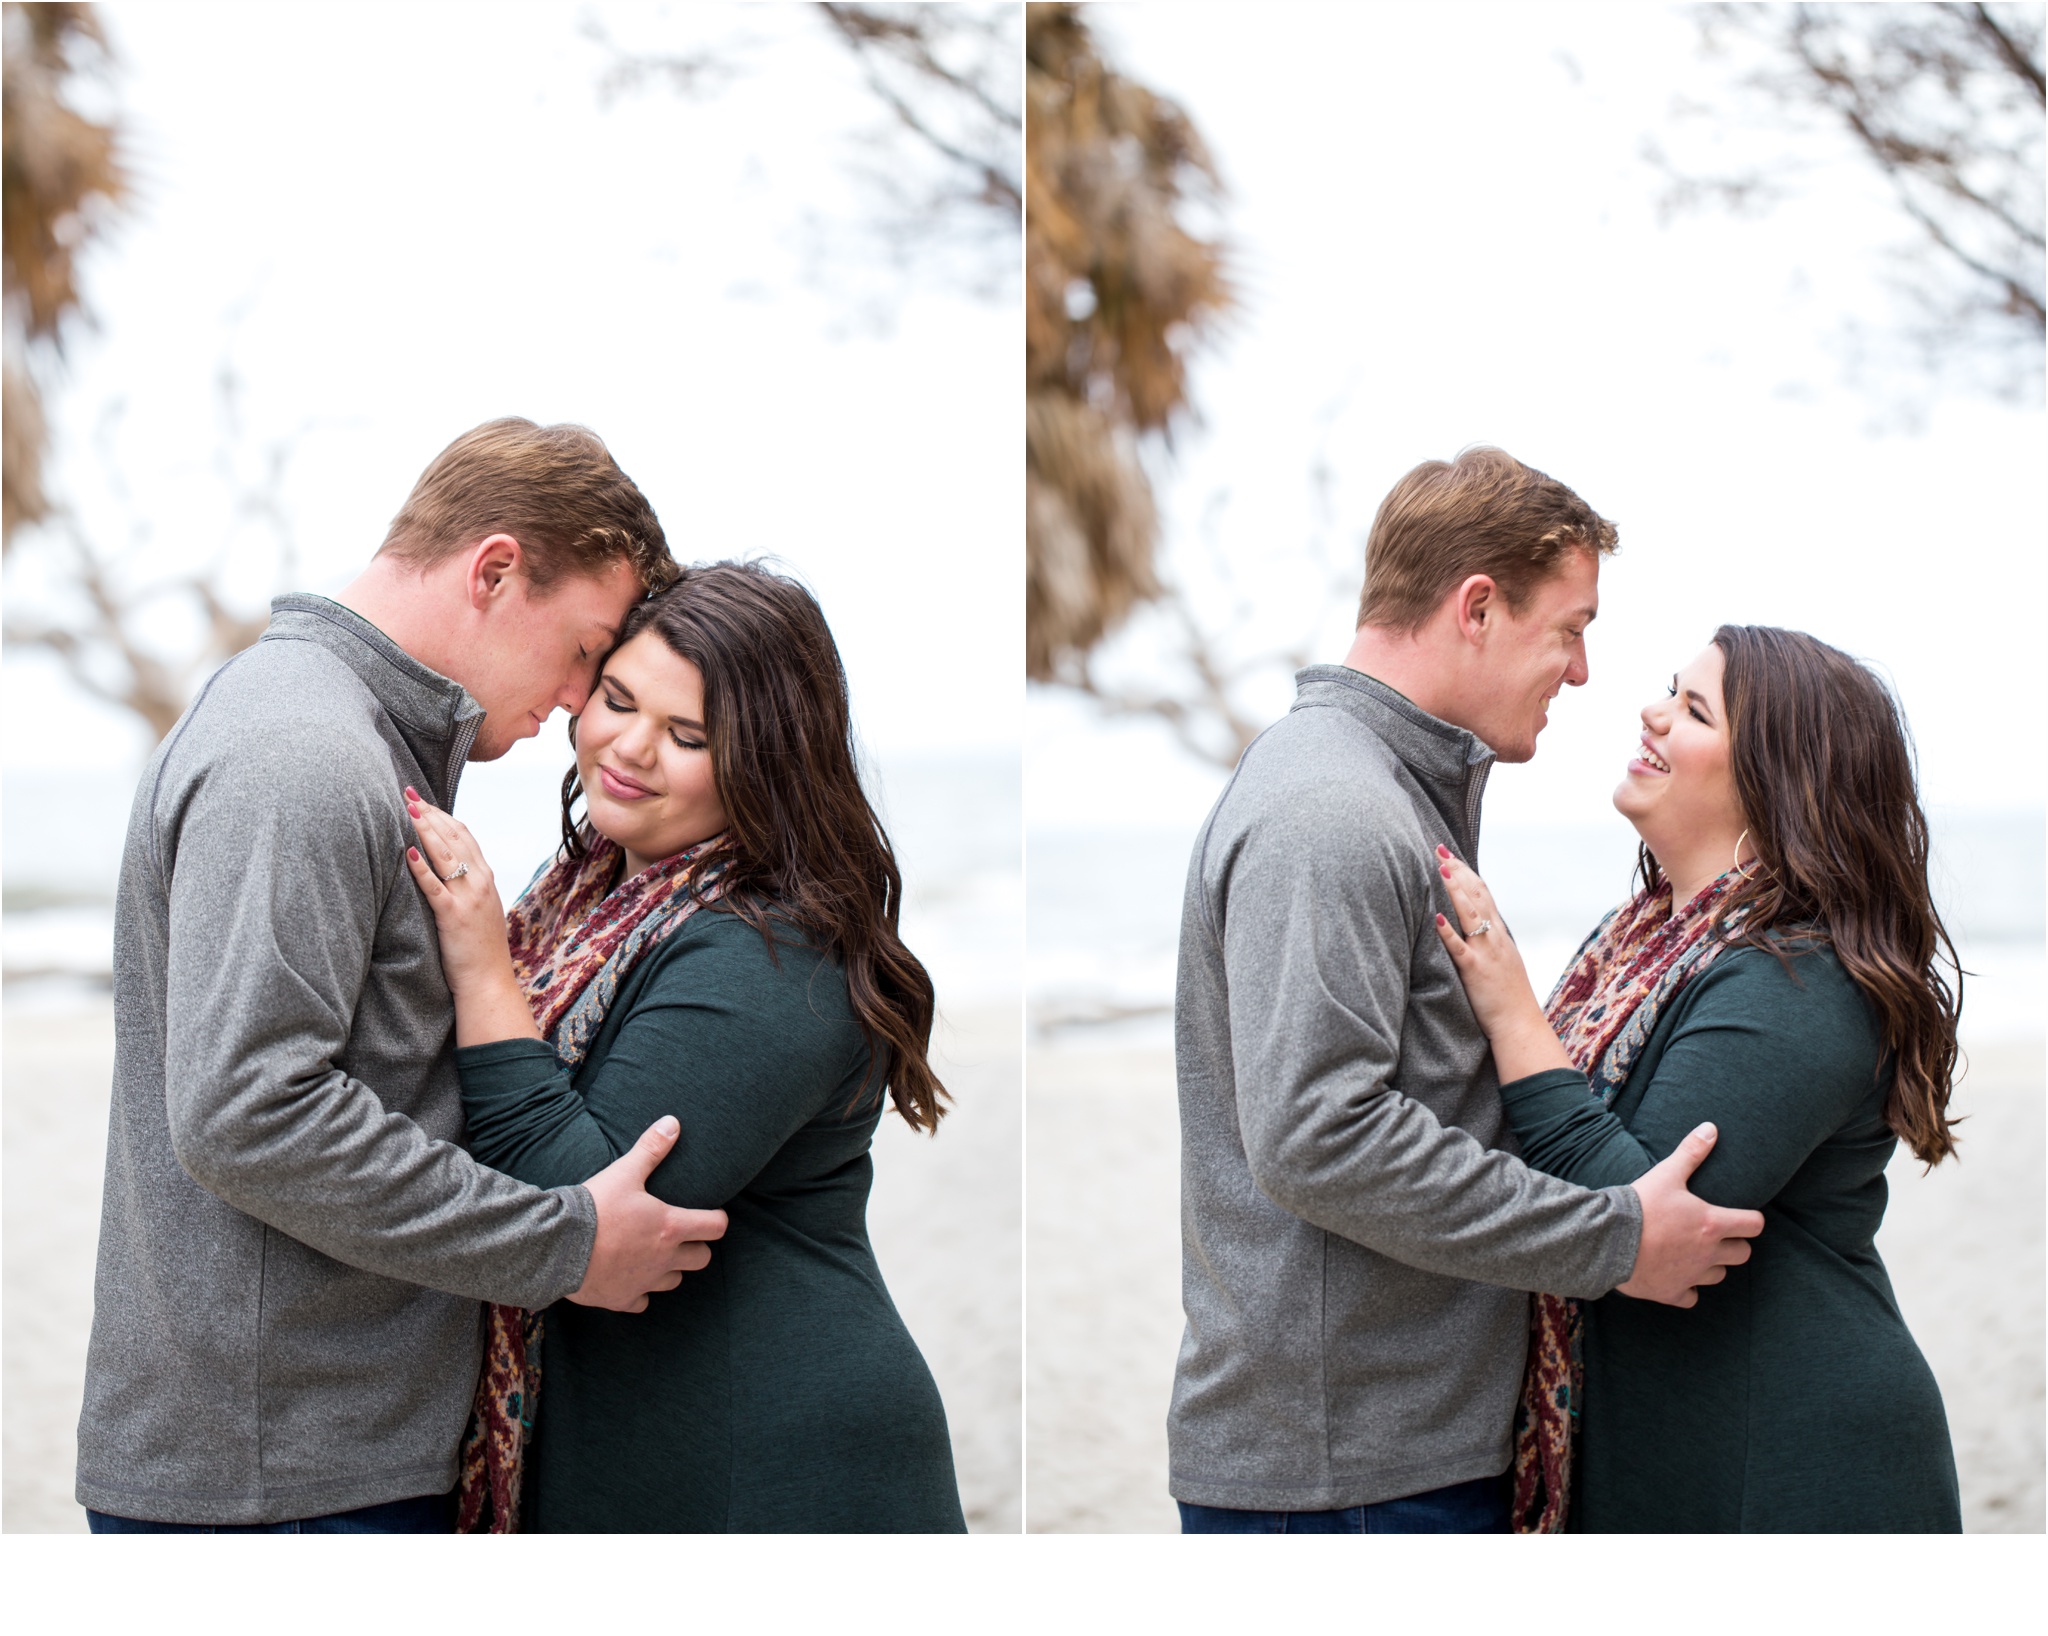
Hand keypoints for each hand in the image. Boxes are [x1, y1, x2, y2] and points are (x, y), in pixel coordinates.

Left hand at [402, 786, 510, 995]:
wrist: (489, 980)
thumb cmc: (480, 948)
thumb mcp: (480, 909)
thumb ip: (468, 886)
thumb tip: (447, 869)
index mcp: (485, 878)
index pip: (463, 835)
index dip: (442, 814)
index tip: (421, 799)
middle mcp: (480, 882)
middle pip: (454, 838)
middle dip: (430, 813)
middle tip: (407, 793)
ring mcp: (468, 898)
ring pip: (445, 855)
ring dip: (425, 830)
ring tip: (407, 810)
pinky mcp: (453, 917)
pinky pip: (435, 888)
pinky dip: (421, 869)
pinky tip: (407, 852)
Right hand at [571, 1115, 728, 1312]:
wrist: (556, 1246)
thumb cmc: (595, 1207)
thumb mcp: (624, 1172)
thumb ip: (651, 1149)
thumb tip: (673, 1122)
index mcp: (670, 1227)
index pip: (716, 1227)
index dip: (717, 1219)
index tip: (710, 1214)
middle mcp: (664, 1258)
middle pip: (702, 1258)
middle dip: (697, 1246)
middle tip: (682, 1234)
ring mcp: (644, 1282)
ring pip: (674, 1281)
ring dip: (670, 1268)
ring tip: (655, 1254)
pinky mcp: (622, 1299)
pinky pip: (642, 1302)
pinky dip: (640, 1291)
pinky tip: (629, 1277)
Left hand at [1430, 846, 1541, 1039]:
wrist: (1520, 1024)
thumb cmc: (1507, 996)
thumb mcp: (1501, 961)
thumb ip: (1489, 942)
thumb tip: (1473, 926)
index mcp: (1499, 934)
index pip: (1483, 894)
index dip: (1466, 872)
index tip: (1449, 855)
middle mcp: (1494, 938)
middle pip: (1476, 896)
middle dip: (1457, 871)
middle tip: (1438, 849)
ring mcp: (1486, 953)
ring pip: (1470, 915)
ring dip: (1454, 890)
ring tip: (1440, 869)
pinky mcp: (1475, 971)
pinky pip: (1460, 949)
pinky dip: (1448, 932)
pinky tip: (1437, 917)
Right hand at [1617, 1122, 1764, 1307]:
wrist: (1608, 1239)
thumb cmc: (1640, 1205)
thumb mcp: (1666, 1174)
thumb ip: (1692, 1152)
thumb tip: (1712, 1128)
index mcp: (1712, 1224)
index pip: (1754, 1225)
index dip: (1751, 1220)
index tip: (1742, 1216)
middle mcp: (1708, 1253)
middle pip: (1742, 1254)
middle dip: (1734, 1244)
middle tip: (1717, 1234)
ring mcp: (1692, 1275)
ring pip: (1719, 1275)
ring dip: (1712, 1265)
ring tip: (1695, 1252)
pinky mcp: (1673, 1292)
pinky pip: (1692, 1297)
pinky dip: (1688, 1288)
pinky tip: (1677, 1275)